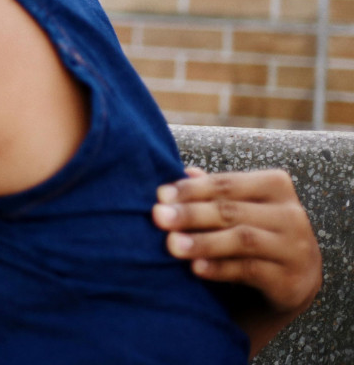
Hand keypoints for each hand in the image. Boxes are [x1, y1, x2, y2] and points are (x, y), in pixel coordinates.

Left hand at [152, 167, 320, 317]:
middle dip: (191, 213)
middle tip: (158, 217)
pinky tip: (196, 267)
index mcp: (275, 186)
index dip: (192, 189)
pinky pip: (251, 270)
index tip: (160, 195)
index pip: (227, 184)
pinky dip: (220, 268)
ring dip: (203, 241)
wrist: (292, 280)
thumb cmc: (257, 233)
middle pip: (232, 210)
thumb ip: (215, 191)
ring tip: (172, 244)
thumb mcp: (239, 209)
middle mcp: (290, 214)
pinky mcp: (291, 280)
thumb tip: (185, 171)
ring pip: (243, 240)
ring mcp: (294, 248)